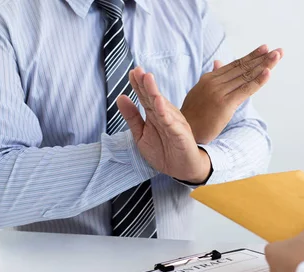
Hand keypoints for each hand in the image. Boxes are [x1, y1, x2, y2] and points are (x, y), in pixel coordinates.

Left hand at [117, 67, 210, 183]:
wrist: (183, 169)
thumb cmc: (164, 151)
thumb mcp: (141, 134)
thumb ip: (132, 117)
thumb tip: (120, 97)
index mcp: (155, 114)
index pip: (145, 96)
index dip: (138, 84)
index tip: (131, 72)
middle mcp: (165, 115)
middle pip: (153, 96)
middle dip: (145, 83)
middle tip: (138, 70)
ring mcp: (174, 123)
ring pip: (162, 106)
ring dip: (155, 92)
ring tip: (148, 79)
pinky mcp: (180, 134)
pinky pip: (171, 123)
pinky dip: (165, 112)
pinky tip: (159, 102)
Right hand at [181, 44, 282, 143]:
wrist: (182, 132)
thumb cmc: (192, 116)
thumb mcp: (201, 92)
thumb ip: (212, 78)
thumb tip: (218, 62)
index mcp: (209, 79)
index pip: (234, 65)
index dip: (251, 57)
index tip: (264, 49)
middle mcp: (214, 82)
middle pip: (242, 67)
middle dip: (261, 58)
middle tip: (278, 51)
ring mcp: (219, 92)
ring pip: (246, 76)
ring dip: (264, 65)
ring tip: (277, 56)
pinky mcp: (225, 104)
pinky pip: (245, 90)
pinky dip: (258, 81)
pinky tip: (268, 72)